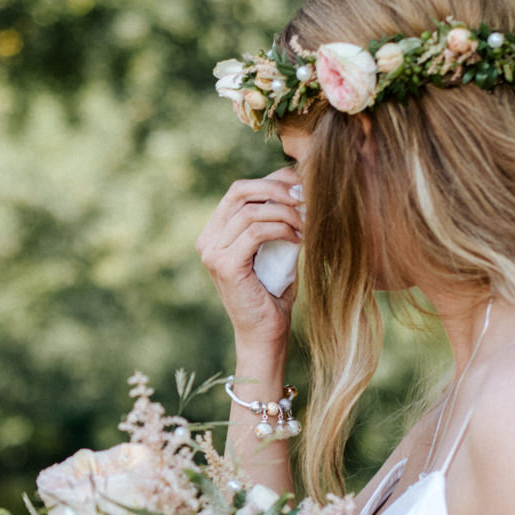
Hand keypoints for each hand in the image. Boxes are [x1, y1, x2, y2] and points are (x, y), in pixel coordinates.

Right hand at [195, 166, 302, 352]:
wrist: (266, 334)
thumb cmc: (273, 293)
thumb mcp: (276, 248)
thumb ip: (277, 220)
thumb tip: (299, 186)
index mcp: (215, 233)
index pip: (240, 190)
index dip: (272, 180)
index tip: (302, 186)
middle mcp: (207, 240)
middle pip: (240, 191)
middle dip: (277, 189)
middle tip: (306, 198)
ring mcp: (212, 253)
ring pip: (251, 211)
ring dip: (285, 213)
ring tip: (307, 224)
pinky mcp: (225, 265)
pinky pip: (255, 232)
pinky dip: (281, 230)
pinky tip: (299, 240)